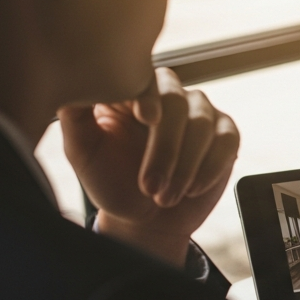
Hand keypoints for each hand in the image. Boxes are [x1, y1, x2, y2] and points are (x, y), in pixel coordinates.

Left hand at [60, 68, 239, 265]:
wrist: (145, 218)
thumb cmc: (111, 182)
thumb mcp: (83, 151)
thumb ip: (75, 117)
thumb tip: (74, 85)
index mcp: (134, 91)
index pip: (146, 81)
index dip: (149, 96)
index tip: (146, 119)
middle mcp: (169, 95)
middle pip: (177, 104)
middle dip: (166, 149)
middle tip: (150, 187)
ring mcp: (200, 113)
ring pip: (202, 125)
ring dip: (185, 167)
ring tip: (165, 197)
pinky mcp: (225, 134)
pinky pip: (226, 142)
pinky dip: (210, 168)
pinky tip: (192, 189)